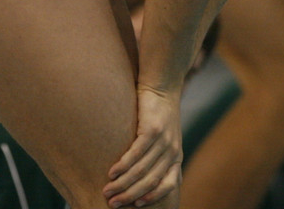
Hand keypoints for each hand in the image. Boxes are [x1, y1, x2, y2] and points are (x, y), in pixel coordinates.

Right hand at [103, 84, 182, 207]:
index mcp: (176, 156)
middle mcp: (172, 151)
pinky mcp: (152, 129)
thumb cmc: (157, 114)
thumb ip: (158, 157)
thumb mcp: (165, 138)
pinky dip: (123, 165)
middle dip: (131, 195)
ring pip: (141, 170)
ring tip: (107, 190)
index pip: (169, 184)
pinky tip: (112, 172)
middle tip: (113, 204)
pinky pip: (136, 153)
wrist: (162, 86)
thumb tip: (141, 178)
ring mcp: (164, 140)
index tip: (136, 205)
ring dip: (122, 183)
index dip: (153, 197)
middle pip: (151, 181)